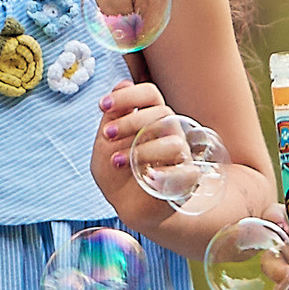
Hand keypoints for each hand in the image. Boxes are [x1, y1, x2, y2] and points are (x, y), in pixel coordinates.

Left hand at [90, 81, 179, 227]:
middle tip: (106, 135)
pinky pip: (186, 171)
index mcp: (150, 118)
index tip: (102, 105)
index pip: (150, 93)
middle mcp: (169, 132)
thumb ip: (112, 117)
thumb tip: (122, 84)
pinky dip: (165, 173)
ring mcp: (180, 155)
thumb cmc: (116, 171)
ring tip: (116, 161)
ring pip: (173, 141)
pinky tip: (147, 177)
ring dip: (140, 149)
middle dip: (129, 122)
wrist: (126, 205)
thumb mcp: (105, 143)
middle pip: (162, 113)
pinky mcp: (186, 178)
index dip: (128, 95)